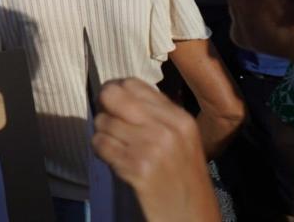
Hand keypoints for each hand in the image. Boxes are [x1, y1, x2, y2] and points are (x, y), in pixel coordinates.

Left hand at [91, 78, 220, 221]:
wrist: (193, 216)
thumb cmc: (183, 179)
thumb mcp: (183, 139)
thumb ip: (158, 114)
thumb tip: (119, 91)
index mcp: (179, 118)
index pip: (133, 84)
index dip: (117, 92)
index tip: (115, 105)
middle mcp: (167, 128)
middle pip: (112, 95)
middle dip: (104, 107)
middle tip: (109, 122)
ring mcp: (151, 147)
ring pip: (103, 121)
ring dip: (103, 134)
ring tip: (118, 148)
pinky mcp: (137, 167)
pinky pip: (100, 144)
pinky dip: (101, 151)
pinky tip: (115, 160)